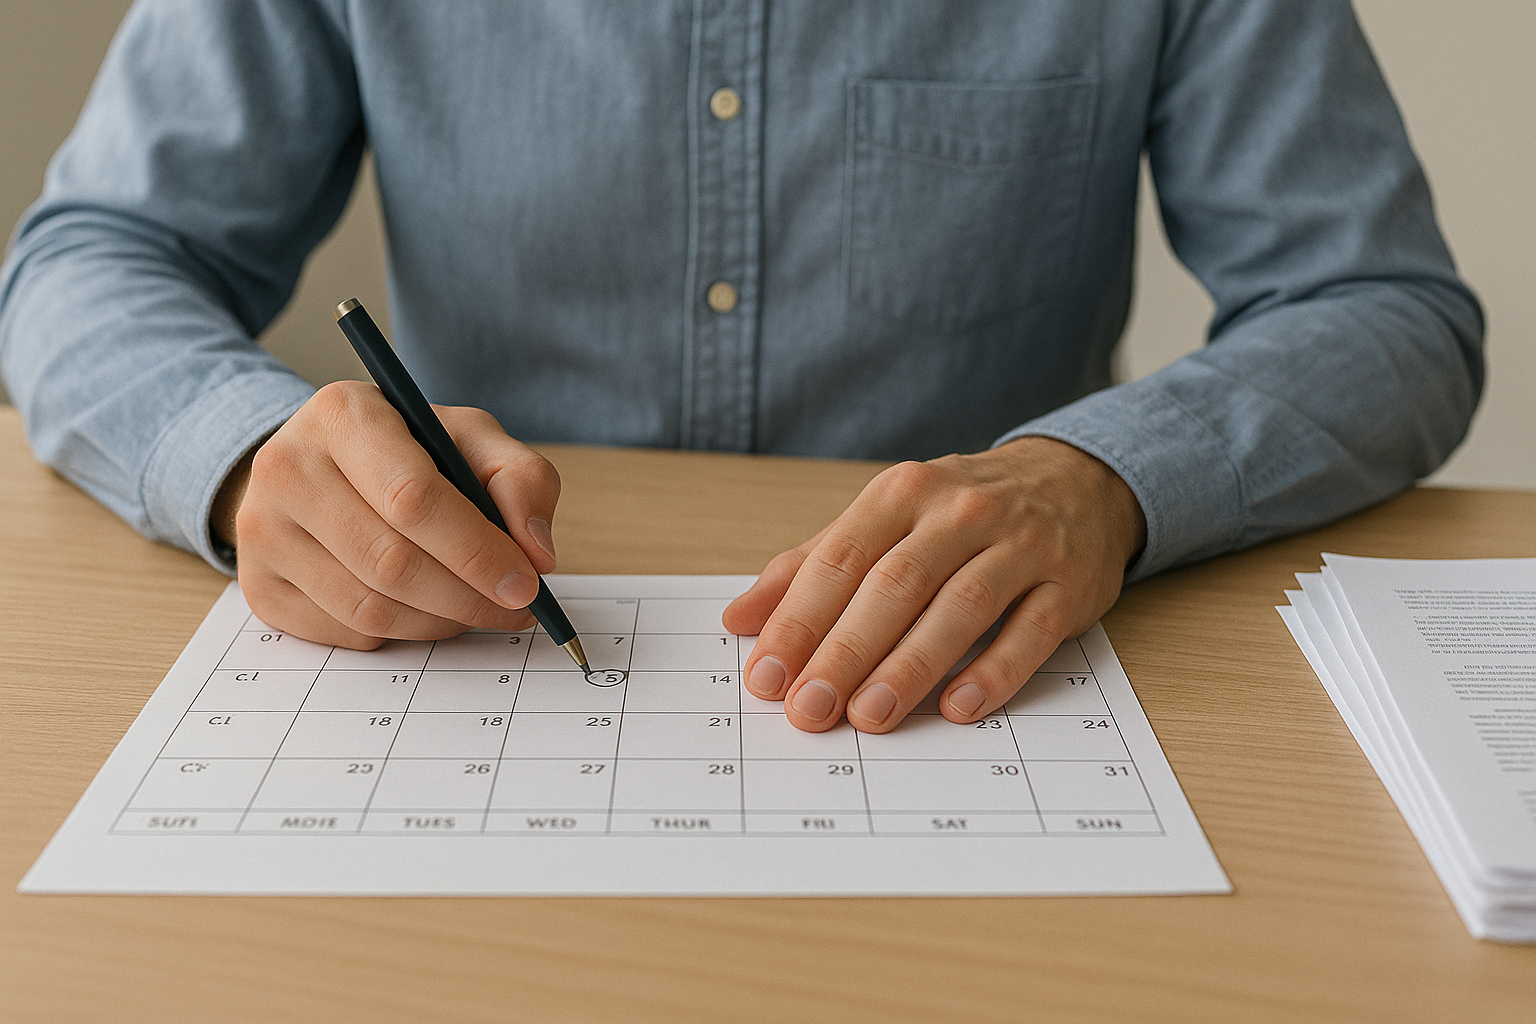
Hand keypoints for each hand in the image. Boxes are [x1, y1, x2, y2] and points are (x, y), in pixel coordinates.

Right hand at [215, 381, 559, 647]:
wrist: (322, 466)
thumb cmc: (410, 451)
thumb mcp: (471, 439)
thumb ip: (521, 480)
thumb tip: (538, 554)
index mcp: (342, 414)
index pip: (413, 498)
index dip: (478, 552)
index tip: (528, 584)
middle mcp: (286, 467)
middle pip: (391, 562)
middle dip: (469, 597)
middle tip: (516, 609)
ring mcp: (262, 531)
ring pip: (369, 608)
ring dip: (441, 622)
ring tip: (477, 608)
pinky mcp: (258, 585)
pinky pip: (344, 632)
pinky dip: (400, 633)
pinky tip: (424, 607)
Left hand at [722, 437, 1145, 732]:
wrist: (1075, 481)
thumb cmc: (960, 511)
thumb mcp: (885, 518)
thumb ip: (812, 566)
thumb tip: (739, 619)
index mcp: (903, 493)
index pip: (840, 560)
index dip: (799, 620)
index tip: (767, 677)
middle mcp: (960, 513)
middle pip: (894, 586)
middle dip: (846, 651)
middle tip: (810, 709)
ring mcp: (1021, 546)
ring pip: (960, 608)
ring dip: (910, 666)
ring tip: (869, 716)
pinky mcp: (1068, 586)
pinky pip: (1029, 632)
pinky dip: (993, 672)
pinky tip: (957, 707)